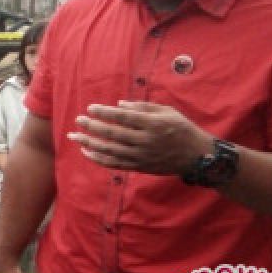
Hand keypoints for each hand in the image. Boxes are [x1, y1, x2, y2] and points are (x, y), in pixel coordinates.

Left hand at [68, 101, 209, 175]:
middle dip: (92, 127)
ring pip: (110, 150)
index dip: (104, 113)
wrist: (197, 156)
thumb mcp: (167, 112)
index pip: (122, 117)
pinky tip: (86, 151)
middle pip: (113, 134)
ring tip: (74, 136)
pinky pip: (114, 164)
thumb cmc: (182, 129)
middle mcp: (146, 141)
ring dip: (89, 143)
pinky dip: (98, 158)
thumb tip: (118, 106)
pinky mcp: (139, 167)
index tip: (90, 108)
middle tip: (78, 120)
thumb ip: (142, 107)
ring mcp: (141, 156)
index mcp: (153, 124)